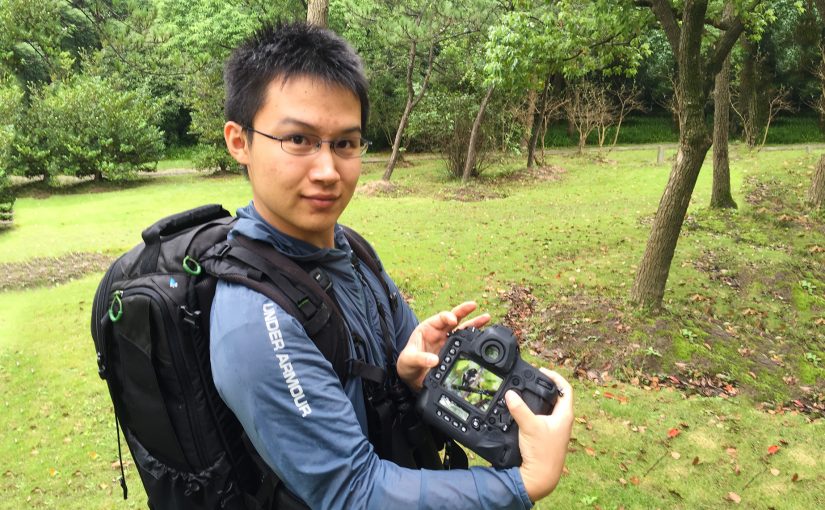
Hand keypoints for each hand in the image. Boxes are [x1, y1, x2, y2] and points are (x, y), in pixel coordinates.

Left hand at [396, 301, 488, 390]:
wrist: (412, 377)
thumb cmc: (407, 364)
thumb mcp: (409, 360)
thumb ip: (420, 358)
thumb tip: (433, 360)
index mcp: (428, 328)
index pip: (439, 318)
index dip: (447, 317)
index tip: (453, 319)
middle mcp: (439, 332)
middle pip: (454, 318)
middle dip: (464, 311)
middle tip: (473, 305)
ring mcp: (447, 341)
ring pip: (463, 329)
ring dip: (474, 323)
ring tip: (486, 317)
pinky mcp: (453, 351)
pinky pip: (465, 343)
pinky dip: (474, 339)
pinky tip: (483, 336)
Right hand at [506, 369, 573, 502]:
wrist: (541, 477)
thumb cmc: (542, 454)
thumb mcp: (529, 426)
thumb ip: (519, 409)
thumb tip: (510, 394)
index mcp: (565, 415)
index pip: (566, 389)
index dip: (556, 377)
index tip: (542, 372)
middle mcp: (563, 421)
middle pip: (558, 397)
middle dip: (546, 387)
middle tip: (533, 379)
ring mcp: (556, 430)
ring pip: (550, 408)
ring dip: (540, 399)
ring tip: (528, 392)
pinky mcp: (548, 437)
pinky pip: (543, 418)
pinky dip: (535, 411)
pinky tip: (524, 412)